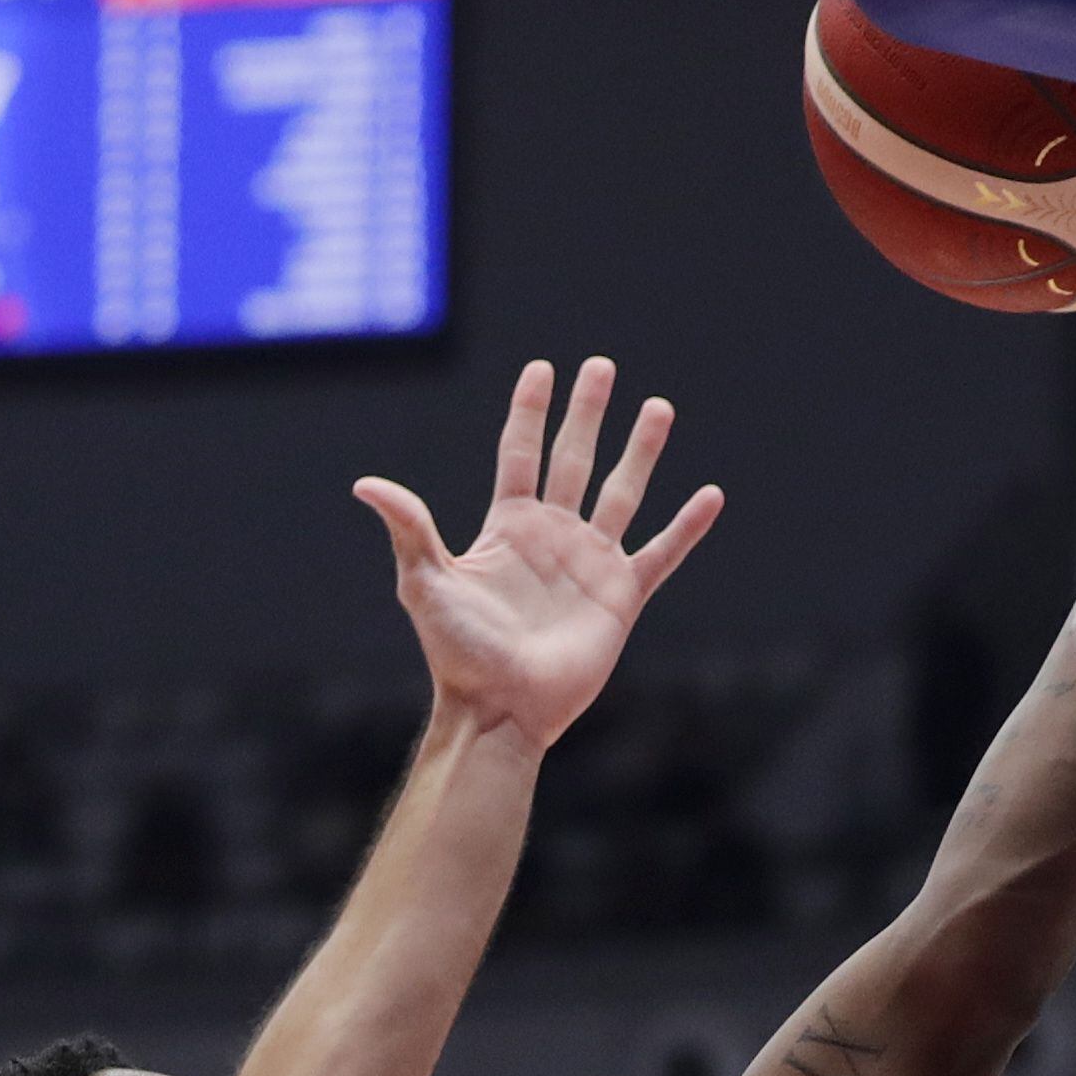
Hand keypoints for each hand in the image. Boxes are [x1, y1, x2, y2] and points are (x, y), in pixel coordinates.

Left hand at [357, 356, 724, 749]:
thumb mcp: (426, 583)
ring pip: (622, 492)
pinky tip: (710, 496)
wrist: (501, 708)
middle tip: (601, 366)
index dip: (530, 411)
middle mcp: (552, 537)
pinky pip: (661, 553)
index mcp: (508, 527)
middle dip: (588, 412)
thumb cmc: (459, 652)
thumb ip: (409, 529)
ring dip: (641, 450)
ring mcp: (589, 563)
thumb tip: (365, 484)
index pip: (521, 453)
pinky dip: (686, 527)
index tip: (542, 369)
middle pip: (574, 459)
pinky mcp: (621, 596)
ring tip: (659, 407)